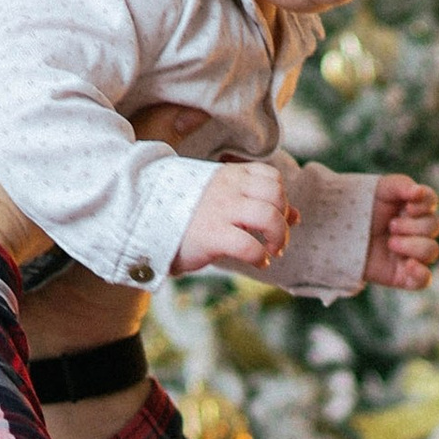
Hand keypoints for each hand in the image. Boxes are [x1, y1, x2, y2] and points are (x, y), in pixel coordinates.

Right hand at [174, 158, 297, 276]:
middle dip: (283, 221)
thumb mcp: (222, 199)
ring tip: (270, 251)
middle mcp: (228, 188)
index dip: (281, 200)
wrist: (141, 221)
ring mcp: (220, 210)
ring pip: (269, 216)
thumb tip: (296, 216)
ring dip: (278, 237)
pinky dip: (260, 257)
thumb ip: (256, 202)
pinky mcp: (212, 234)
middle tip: (275, 240)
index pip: (273, 177)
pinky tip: (258, 262)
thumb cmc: (186, 214)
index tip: (274, 218)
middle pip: (277, 195)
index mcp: (229, 175)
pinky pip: (249, 245)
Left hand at [366, 174, 438, 295]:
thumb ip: (402, 185)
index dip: (425, 204)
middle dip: (412, 226)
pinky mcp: (402, 275)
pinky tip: (408, 265)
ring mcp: (410, 253)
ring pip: (431, 251)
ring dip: (412, 245)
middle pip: (433, 226)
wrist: (334, 232)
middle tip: (390, 226)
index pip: (431, 202)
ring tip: (390, 243)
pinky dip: (421, 273)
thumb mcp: (380, 189)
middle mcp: (415, 231)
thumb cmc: (359, 208)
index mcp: (411, 208)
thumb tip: (419, 192)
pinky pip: (424, 280)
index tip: (408, 206)